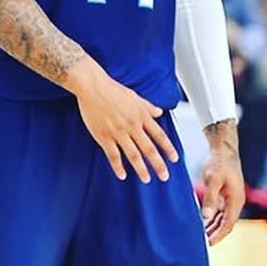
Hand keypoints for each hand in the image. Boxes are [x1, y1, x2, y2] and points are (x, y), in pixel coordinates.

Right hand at [70, 62, 178, 182]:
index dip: (168, 148)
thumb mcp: (135, 96)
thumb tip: (159, 112)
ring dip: (141, 169)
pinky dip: (118, 167)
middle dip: (158, 164)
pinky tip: (122, 175)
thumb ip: (148, 106)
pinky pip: (113, 155)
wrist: (92, 86)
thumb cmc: (112, 89)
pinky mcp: (104, 136)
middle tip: (164, 176)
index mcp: (141, 116)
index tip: (174, 159)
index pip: (159, 136)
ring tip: (146, 179)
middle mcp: (132, 125)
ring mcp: (118, 132)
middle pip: (149, 149)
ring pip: (133, 154)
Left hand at [199, 122, 243, 244]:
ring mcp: (231, 198)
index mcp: (236, 201)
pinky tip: (202, 220)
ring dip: (213, 226)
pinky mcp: (225, 193)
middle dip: (215, 234)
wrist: (223, 148)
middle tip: (202, 244)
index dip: (218, 235)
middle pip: (226, 223)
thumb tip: (205, 216)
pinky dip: (212, 216)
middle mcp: (236, 202)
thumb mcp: (213, 180)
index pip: (228, 224)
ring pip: (222, 217)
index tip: (208, 244)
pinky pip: (219, 210)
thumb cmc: (218, 162)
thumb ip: (210, 198)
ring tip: (201, 235)